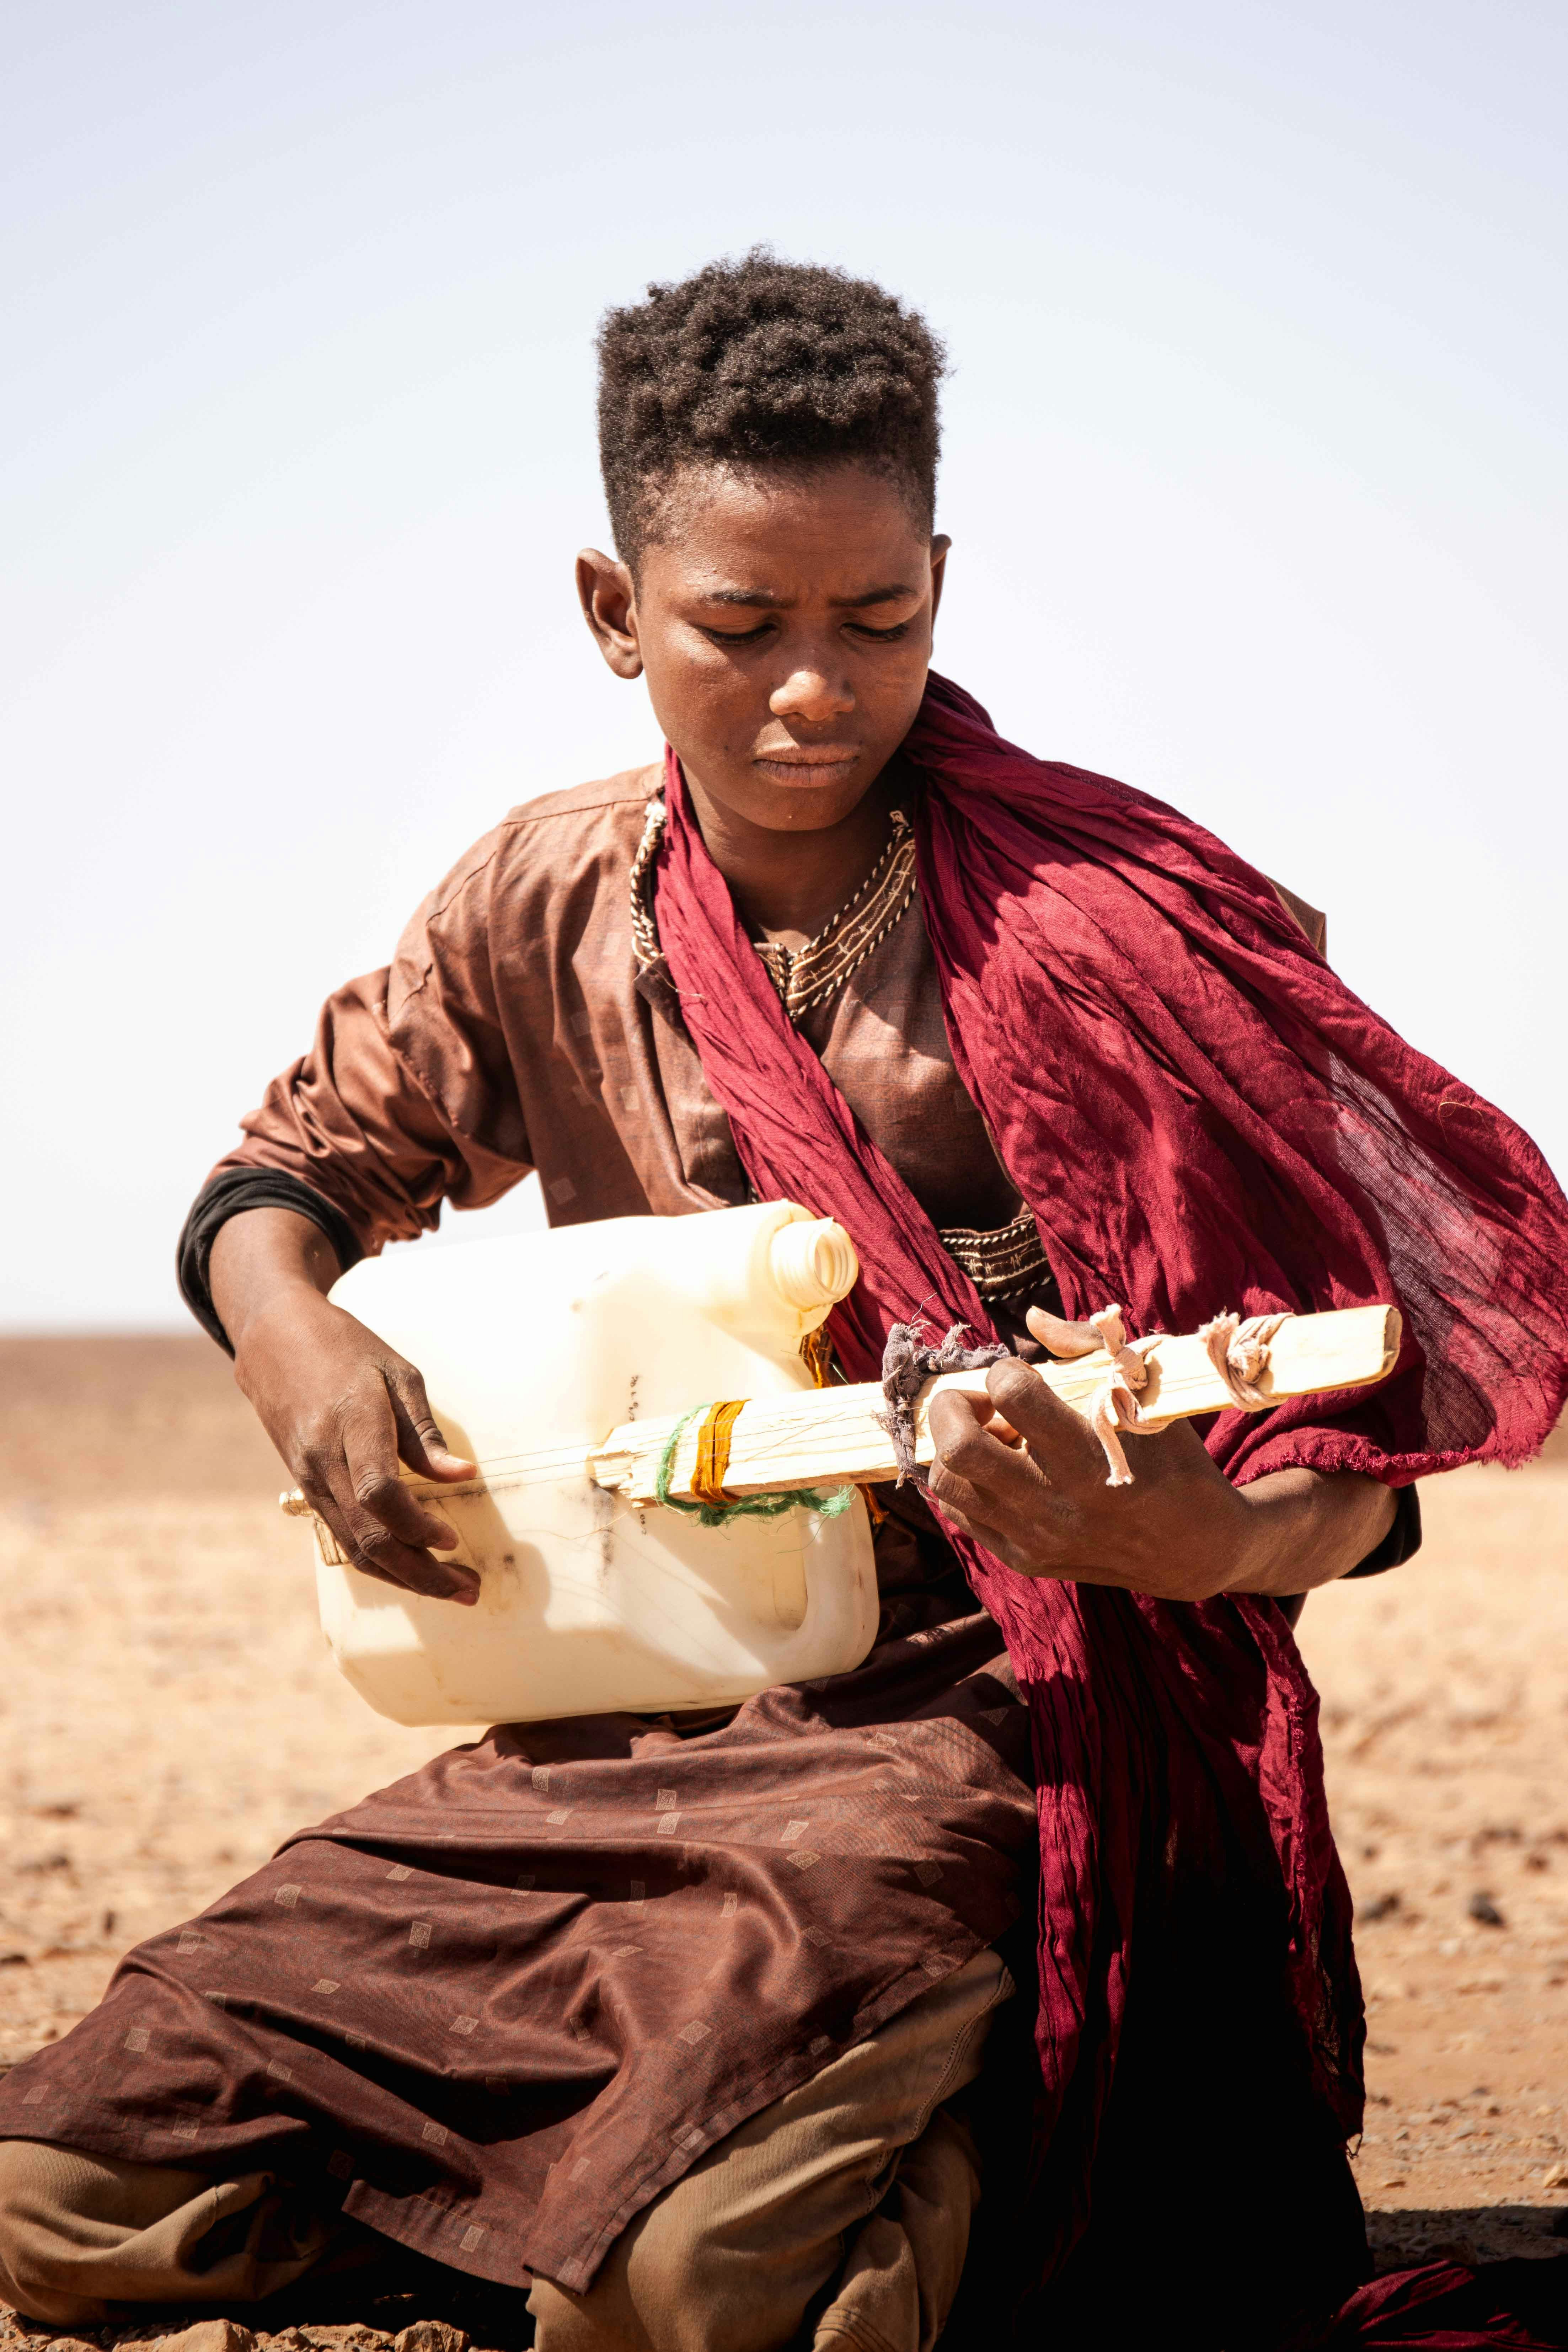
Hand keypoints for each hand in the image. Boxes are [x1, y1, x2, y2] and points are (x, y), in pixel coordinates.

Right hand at [211, 1208, 479, 1603]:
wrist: (274, 1340)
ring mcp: (310, 1477)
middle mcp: (324, 1459)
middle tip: (469, 1589)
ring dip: (403, 1577)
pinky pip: (342, 1535)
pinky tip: (411, 1567)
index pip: (379, 1492)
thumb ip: (426, 1432)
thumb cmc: (346, 1348)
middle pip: (368, 1535)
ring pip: (353, 1546)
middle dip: (421, 1573)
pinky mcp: (306, 1486)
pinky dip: (378, 1560)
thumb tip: (464, 1476)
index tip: (454, 1540)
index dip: (417, 1525)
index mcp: (352, 1422)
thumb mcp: (398, 1373)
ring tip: (450, 1588)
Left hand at [925, 1304, 1396, 1599]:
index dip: (1005, 1369)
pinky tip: (989, 1463)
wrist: (1194, 1549)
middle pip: (959, 1447)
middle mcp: (1055, 1504)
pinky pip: (958, 1515)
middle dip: (950, 1406)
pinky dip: (960, 1481)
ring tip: (985, 1431)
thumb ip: (1087, 1349)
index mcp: (1089, 1457)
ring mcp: (1034, 1538)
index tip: (1020, 1373)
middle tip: (975, 1396)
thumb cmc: (1172, 1460)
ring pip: (947, 1484)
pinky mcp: (1023, 1559)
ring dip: (951, 1445)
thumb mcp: (1145, 1396)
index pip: (1011, 1394)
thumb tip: (1031, 1318)